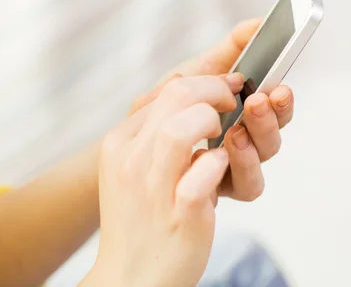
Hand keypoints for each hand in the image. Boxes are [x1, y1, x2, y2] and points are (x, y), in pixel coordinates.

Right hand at [87, 74, 243, 286]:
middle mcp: (132, 160)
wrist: (131, 277)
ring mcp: (155, 186)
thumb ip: (151, 131)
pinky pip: (207, 169)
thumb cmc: (138, 220)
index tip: (224, 88)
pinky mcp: (183, 212)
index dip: (204, 82)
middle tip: (231, 102)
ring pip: (183, 127)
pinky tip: (220, 168)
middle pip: (177, 96)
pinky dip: (221, 162)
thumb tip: (182, 91)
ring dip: (214, 123)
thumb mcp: (130, 168)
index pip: (165, 91)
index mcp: (119, 143)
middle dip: (215, 91)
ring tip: (223, 136)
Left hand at [128, 19, 293, 201]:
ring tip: (238, 130)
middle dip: (271, 119)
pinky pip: (242, 186)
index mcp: (242, 114)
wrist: (125, 153)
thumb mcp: (193, 73)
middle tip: (260, 102)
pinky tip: (221, 152)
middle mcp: (241, 143)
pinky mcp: (217, 190)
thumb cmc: (161, 109)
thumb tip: (258, 22)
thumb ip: (231, 48)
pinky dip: (237, 168)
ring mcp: (230, 168)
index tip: (280, 88)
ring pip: (261, 163)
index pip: (273, 109)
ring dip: (254, 143)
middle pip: (272, 137)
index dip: (282, 101)